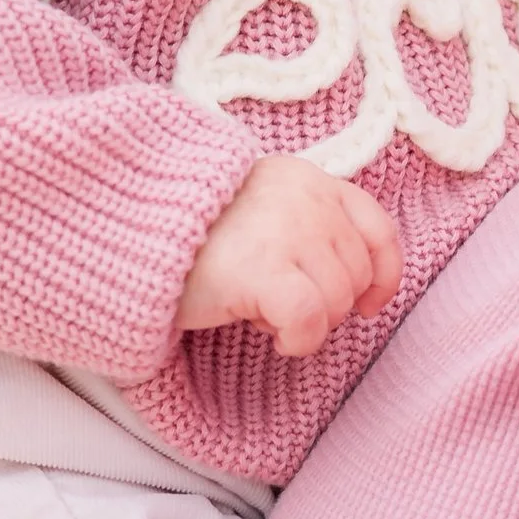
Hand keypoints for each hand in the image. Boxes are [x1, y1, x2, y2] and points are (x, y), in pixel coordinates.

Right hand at [178, 156, 401, 357]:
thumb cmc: (194, 228)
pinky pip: (310, 322)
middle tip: (281, 305)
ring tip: (262, 311)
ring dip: (307, 323)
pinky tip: (269, 334)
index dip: (384, 274)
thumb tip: (352, 286)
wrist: (134, 227)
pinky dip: (298, 340)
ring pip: (337, 303)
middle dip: (329, 304)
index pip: (378, 229)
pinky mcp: (264, 270)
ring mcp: (289, 232)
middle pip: (356, 275)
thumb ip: (306, 225)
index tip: (368, 303)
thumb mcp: (261, 205)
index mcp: (309, 179)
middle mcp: (307, 200)